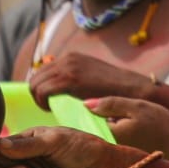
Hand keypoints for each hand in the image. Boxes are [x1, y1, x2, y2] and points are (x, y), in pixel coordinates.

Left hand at [27, 53, 152, 110]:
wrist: (133, 89)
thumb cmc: (114, 91)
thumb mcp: (91, 78)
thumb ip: (74, 79)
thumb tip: (55, 89)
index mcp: (71, 58)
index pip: (42, 72)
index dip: (40, 89)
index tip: (48, 101)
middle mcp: (67, 59)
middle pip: (35, 78)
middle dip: (37, 94)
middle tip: (48, 107)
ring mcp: (68, 67)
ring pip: (35, 84)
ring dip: (39, 99)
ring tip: (51, 109)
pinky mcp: (70, 79)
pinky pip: (43, 90)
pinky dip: (42, 102)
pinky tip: (53, 109)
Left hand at [84, 96, 168, 155]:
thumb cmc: (161, 126)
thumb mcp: (137, 107)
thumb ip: (111, 104)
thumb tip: (85, 104)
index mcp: (109, 135)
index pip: (92, 120)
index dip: (103, 111)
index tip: (118, 111)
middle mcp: (109, 149)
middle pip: (99, 129)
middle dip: (110, 121)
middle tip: (134, 120)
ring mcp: (117, 156)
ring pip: (110, 136)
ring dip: (119, 128)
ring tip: (140, 127)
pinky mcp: (126, 160)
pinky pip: (118, 144)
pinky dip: (126, 137)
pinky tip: (141, 135)